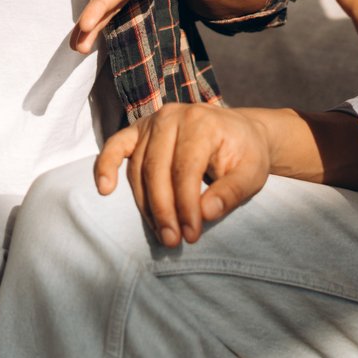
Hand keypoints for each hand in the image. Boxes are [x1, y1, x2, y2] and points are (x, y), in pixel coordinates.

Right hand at [93, 103, 271, 246]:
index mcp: (201, 122)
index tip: (191, 235)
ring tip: (160, 232)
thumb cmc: (245, 154)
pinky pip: (116, 146)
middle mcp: (172, 116)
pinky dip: (105, 166)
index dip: (186, 205)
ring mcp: (152, 121)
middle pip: (157, 169)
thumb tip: (206, 214)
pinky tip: (104, 189)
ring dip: (145, 204)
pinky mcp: (139, 129)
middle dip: (163, 210)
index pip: (185, 169)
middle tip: (172, 241)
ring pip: (138, 168)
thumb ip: (231, 192)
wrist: (240, 132)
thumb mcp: (252, 173)